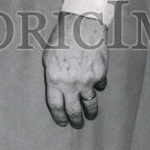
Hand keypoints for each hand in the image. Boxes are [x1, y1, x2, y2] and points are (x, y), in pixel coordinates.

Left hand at [42, 12, 107, 127]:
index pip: (56, 106)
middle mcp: (71, 84)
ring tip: (90, 115)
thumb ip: (53, 76)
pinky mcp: (100, 74)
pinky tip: (98, 85)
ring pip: (90, 104)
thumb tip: (57, 89)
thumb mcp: (49, 58)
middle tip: (77, 124)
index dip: (59, 117)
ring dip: (90, 112)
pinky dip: (99, 86)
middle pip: (74, 110)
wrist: (81, 25)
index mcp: (55, 80)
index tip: (62, 122)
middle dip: (76, 120)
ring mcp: (87, 81)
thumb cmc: (61, 38)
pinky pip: (100, 85)